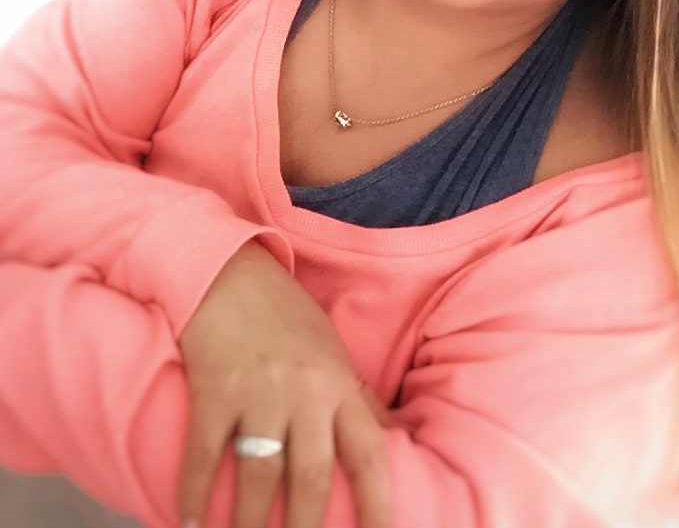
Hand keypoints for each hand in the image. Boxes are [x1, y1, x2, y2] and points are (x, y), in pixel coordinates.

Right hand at [177, 242, 390, 527]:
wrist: (230, 272)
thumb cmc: (287, 316)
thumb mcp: (333, 353)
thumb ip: (357, 400)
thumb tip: (392, 443)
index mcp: (340, 384)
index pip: (370, 455)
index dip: (379, 507)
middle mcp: (306, 392)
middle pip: (312, 479)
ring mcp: (259, 391)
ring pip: (260, 477)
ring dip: (251, 527)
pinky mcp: (215, 389)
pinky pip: (205, 455)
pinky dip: (196, 495)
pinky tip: (190, 522)